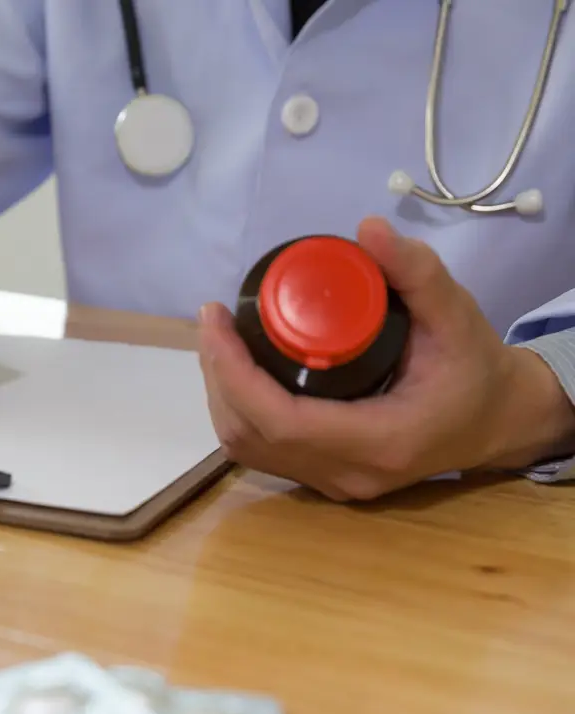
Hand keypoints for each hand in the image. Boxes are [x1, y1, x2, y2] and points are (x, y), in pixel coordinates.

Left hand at [197, 216, 574, 500]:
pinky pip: (262, 451)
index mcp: (378, 441)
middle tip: (215, 321)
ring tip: (220, 340)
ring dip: (222, 394)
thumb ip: (417, 273)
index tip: (216, 319)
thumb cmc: (477, 369)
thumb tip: (368, 228)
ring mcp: (334, 484)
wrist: (499, 421)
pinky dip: (238, 410)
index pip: (278, 419)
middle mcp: (347, 474)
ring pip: (248, 448)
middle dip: (219, 375)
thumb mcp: (457, 316)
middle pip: (249, 434)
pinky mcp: (324, 479)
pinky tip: (238, 371)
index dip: (233, 371)